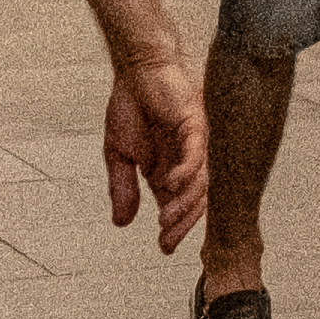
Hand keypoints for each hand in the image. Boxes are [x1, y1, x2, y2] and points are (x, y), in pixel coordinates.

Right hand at [97, 52, 206, 249]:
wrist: (135, 70)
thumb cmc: (130, 106)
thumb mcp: (119, 154)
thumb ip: (122, 187)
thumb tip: (121, 223)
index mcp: (168, 170)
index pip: (179, 205)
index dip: (175, 228)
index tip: (164, 247)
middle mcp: (186, 160)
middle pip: (196, 200)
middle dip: (183, 223)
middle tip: (167, 240)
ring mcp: (194, 143)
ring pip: (201, 181)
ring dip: (184, 203)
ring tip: (165, 220)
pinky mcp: (196, 124)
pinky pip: (197, 153)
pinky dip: (186, 171)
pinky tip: (171, 184)